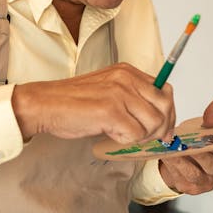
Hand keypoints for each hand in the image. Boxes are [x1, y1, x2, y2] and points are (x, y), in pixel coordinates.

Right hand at [12, 62, 174, 143]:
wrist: (45, 105)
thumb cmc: (73, 102)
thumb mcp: (108, 90)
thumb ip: (132, 97)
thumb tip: (160, 119)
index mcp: (127, 71)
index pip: (165, 90)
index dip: (168, 113)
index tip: (164, 129)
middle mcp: (126, 78)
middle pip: (165, 107)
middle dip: (162, 128)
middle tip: (153, 140)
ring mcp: (119, 93)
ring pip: (154, 123)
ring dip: (142, 136)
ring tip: (122, 134)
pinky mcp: (111, 111)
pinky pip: (136, 135)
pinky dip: (125, 141)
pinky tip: (111, 135)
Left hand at [158, 96, 212, 194]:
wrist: (181, 162)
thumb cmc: (196, 144)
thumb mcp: (204, 129)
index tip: (202, 133)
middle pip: (210, 164)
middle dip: (196, 152)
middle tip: (183, 142)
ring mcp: (206, 183)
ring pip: (193, 173)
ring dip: (181, 159)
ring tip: (170, 148)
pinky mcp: (190, 189)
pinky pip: (181, 178)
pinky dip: (172, 166)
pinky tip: (165, 156)